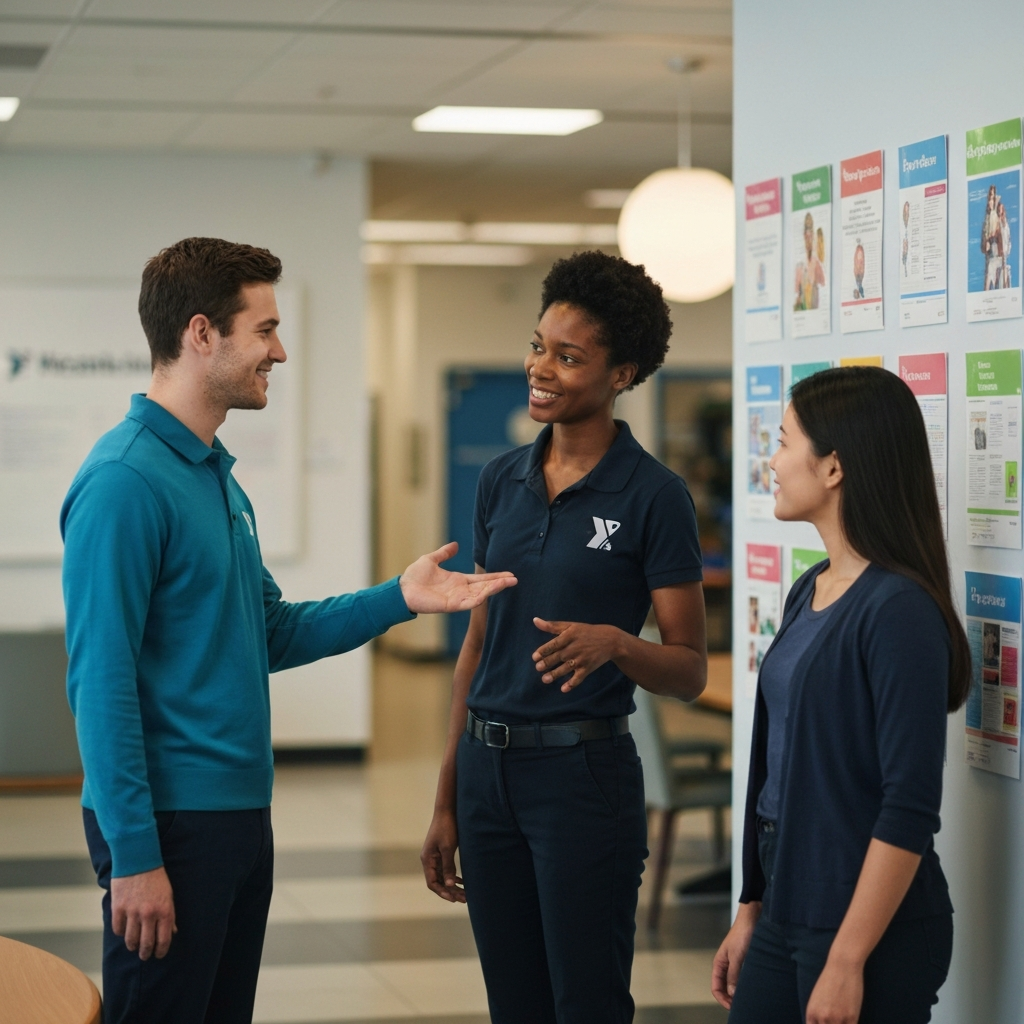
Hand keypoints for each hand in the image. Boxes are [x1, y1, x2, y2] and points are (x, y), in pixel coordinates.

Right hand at [111, 866, 176, 959]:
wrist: (138, 860)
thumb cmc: (156, 877)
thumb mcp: (169, 895)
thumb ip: (170, 915)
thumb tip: (172, 932)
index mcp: (165, 910)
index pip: (164, 939)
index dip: (161, 951)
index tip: (158, 955)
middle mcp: (149, 914)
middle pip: (146, 943)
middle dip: (146, 953)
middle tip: (145, 955)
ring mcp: (132, 912)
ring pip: (130, 940)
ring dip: (132, 946)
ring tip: (134, 946)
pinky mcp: (118, 908)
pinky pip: (118, 929)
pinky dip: (121, 932)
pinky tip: (124, 930)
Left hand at [400, 542, 515, 613]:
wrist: (402, 589)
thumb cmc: (415, 577)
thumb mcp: (431, 560)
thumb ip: (444, 553)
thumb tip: (455, 545)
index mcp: (458, 580)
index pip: (481, 579)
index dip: (495, 576)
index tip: (509, 573)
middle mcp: (461, 590)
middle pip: (485, 587)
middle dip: (500, 583)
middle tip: (515, 579)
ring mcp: (458, 598)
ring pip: (481, 594)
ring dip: (494, 588)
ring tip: (508, 582)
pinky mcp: (452, 605)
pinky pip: (470, 602)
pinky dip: (481, 597)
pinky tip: (490, 591)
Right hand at [421, 808, 465, 903]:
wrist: (447, 810)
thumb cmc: (447, 827)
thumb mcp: (448, 848)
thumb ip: (448, 867)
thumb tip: (450, 885)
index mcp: (427, 860)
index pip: (432, 883)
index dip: (442, 892)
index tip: (454, 899)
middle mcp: (429, 860)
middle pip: (438, 882)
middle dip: (450, 891)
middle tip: (464, 899)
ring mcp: (434, 857)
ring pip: (443, 876)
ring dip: (453, 885)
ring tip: (465, 894)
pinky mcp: (441, 853)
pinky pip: (445, 869)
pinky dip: (453, 876)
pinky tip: (462, 881)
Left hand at [531, 618, 623, 691]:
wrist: (610, 640)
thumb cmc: (586, 632)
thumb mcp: (570, 626)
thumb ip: (552, 625)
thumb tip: (535, 620)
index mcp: (569, 636)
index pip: (554, 644)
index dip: (543, 651)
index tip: (535, 657)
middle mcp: (574, 648)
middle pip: (558, 657)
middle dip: (547, 663)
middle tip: (538, 668)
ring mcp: (581, 659)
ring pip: (566, 669)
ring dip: (555, 674)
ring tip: (545, 679)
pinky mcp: (587, 668)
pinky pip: (578, 678)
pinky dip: (572, 684)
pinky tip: (563, 689)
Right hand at [711, 901, 759, 1009]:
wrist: (753, 918)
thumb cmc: (743, 933)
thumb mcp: (737, 956)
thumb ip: (733, 975)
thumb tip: (731, 994)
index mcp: (719, 963)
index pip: (716, 987)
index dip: (722, 999)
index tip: (733, 1007)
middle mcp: (726, 965)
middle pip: (724, 988)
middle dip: (730, 999)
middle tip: (741, 1007)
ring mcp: (735, 963)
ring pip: (734, 984)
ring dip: (738, 992)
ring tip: (747, 1000)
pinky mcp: (745, 961)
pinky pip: (742, 978)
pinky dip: (744, 985)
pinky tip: (752, 988)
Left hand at [805, 958, 863, 1023]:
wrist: (842, 966)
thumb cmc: (830, 980)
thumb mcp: (817, 998)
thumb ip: (817, 1015)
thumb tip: (819, 1023)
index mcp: (811, 1013)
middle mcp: (822, 1018)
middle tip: (834, 1021)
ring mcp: (837, 1019)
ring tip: (842, 1021)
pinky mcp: (851, 1017)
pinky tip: (850, 1022)